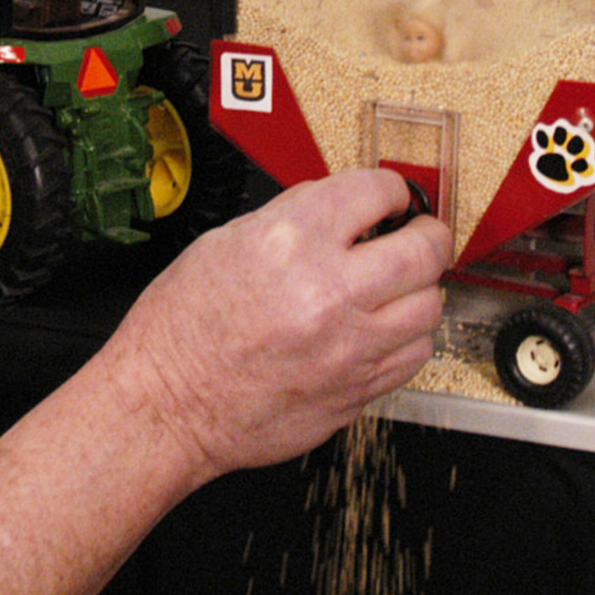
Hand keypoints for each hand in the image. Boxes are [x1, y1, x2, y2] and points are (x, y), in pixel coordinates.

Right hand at [103, 167, 447, 480]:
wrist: (166, 405)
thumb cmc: (183, 328)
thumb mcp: (228, 241)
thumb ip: (296, 217)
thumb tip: (346, 208)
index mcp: (292, 241)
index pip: (377, 191)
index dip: (391, 190)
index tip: (392, 198)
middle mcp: (329, 292)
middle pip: (425, 250)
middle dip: (427, 235)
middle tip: (419, 235)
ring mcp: (348, 348)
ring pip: (429, 307)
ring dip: (418, 290)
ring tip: (395, 288)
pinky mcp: (355, 391)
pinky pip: (412, 357)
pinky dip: (405, 339)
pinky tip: (380, 331)